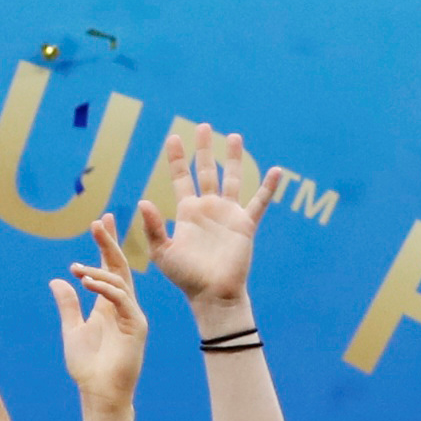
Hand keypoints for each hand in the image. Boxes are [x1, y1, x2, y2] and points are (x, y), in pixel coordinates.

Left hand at [50, 215, 146, 409]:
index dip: (105, 245)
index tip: (100, 222)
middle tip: (99, 222)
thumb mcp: (71, 330)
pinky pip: (121, 300)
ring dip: (97, 271)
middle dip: (109, 243)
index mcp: (108, 305)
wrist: (100, 392)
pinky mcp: (136, 326)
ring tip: (76, 268)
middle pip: (119, 267)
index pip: (109, 268)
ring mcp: (132, 315)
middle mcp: (123, 306)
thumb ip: (68, 305)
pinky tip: (86, 283)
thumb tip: (57, 280)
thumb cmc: (88, 366)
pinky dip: (104, 289)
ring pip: (119, 282)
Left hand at [130, 123, 291, 314]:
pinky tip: (276, 170)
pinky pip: (259, 202)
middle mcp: (208, 208)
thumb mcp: (163, 252)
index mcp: (187, 212)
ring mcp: (228, 214)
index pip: (181, 178)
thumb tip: (143, 202)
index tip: (173, 138)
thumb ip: (153, 228)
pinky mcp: (245, 224)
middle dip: (204, 149)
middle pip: (206, 171)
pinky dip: (268, 187)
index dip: (177, 158)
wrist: (212, 294)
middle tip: (204, 126)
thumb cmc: (185, 277)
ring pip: (233, 178)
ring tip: (235, 136)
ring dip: (234, 158)